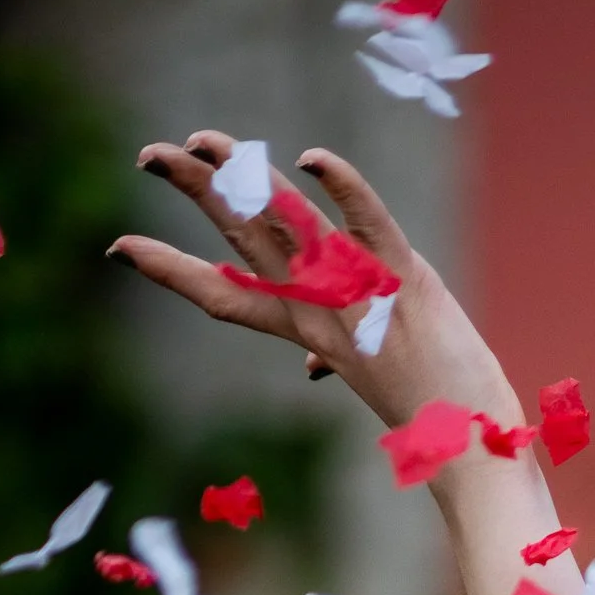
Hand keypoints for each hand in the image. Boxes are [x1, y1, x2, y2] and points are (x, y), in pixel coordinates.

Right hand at [110, 135, 510, 432]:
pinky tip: (310, 159)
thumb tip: (309, 369)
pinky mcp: (405, 281)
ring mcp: (361, 296)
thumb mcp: (368, 379)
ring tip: (204, 142)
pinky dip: (342, 189)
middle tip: (150, 154)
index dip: (171, 273)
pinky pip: (367, 224)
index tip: (122, 249)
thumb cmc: (428, 418)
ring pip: (290, 225)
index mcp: (309, 333)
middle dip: (195, 194)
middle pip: (244, 242)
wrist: (472, 453)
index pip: (225, 299)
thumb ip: (333, 357)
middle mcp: (323, 312)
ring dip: (244, 178)